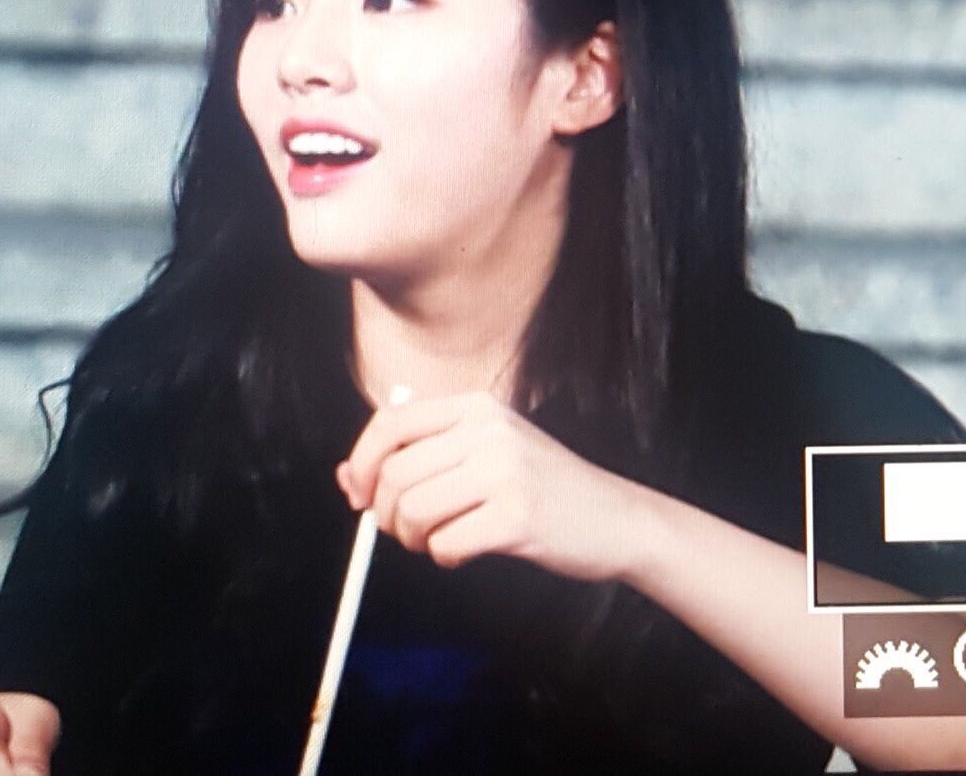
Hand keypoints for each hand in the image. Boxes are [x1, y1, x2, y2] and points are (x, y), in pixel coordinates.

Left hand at [336, 389, 639, 582]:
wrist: (618, 520)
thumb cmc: (542, 489)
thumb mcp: (485, 454)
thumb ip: (420, 459)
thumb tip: (347, 480)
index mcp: (475, 407)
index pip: (389, 423)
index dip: (361, 463)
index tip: (359, 496)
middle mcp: (488, 430)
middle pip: (394, 473)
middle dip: (387, 514)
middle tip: (406, 532)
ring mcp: (505, 471)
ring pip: (413, 511)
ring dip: (413, 539)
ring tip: (439, 540)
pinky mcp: (518, 517)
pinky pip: (445, 545)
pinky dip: (444, 558)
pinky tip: (467, 552)